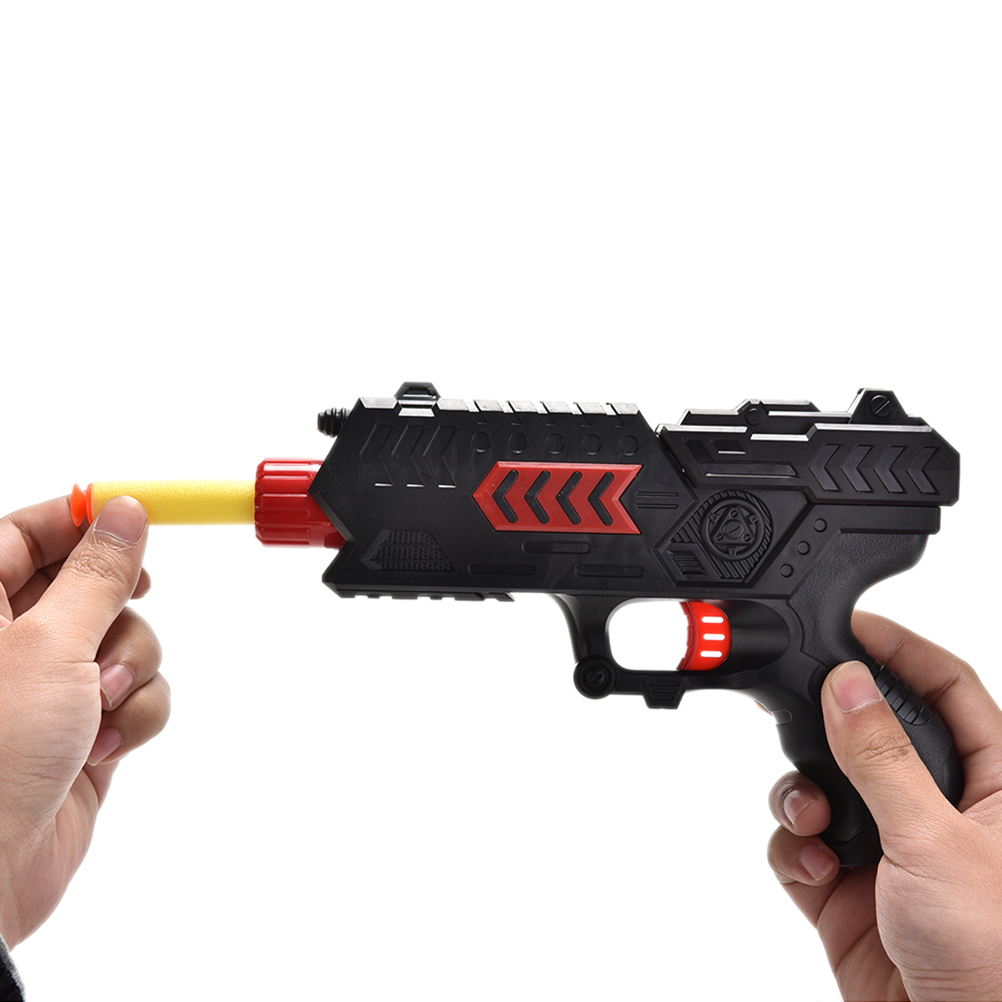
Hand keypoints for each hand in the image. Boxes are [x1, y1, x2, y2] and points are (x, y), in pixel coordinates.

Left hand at [0, 496, 168, 947]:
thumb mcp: (50, 643)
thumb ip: (97, 572)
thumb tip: (125, 512)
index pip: (30, 531)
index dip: (86, 521)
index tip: (136, 519)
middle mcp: (13, 641)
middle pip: (92, 581)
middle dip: (118, 609)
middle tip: (113, 622)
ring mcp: (51, 686)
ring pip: (126, 637)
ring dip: (132, 667)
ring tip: (98, 705)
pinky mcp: (85, 728)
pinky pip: (139, 692)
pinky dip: (137, 713)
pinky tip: (106, 743)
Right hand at [768, 611, 1001, 1000]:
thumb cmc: (994, 956)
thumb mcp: (936, 841)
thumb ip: (882, 758)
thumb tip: (847, 683)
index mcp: (990, 783)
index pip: (946, 686)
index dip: (899, 647)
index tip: (847, 622)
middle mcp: (935, 805)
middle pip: (867, 728)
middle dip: (826, 729)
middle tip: (797, 717)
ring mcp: (886, 845)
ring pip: (823, 782)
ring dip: (801, 794)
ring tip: (810, 821)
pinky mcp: (843, 885)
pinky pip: (797, 840)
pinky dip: (791, 846)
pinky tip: (812, 868)